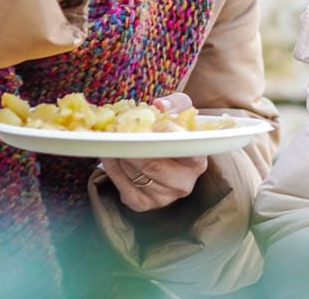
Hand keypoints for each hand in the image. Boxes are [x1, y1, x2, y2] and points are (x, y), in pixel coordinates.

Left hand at [103, 93, 208, 211]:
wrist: (164, 152)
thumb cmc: (174, 130)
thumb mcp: (180, 111)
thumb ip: (174, 104)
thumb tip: (159, 105)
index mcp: (197, 161)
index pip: (188, 153)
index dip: (169, 138)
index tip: (154, 125)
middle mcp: (184, 183)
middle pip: (154, 166)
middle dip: (133, 147)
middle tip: (118, 131)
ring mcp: (164, 197)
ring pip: (136, 175)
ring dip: (120, 155)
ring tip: (114, 139)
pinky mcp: (144, 204)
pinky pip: (123, 186)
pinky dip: (113, 168)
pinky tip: (111, 154)